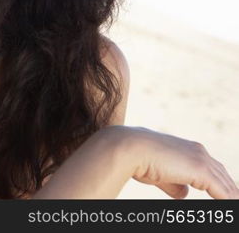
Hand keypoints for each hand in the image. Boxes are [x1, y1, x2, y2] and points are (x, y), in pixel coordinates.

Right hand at [124, 127, 238, 198]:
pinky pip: (224, 192)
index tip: (224, 197)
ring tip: (233, 206)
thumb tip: (184, 194)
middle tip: (233, 202)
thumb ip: (174, 184)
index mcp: (190, 149)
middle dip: (229, 192)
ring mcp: (202, 160)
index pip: (213, 170)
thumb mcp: (159, 174)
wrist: (129, 148)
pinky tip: (230, 208)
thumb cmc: (138, 159)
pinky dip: (228, 201)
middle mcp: (199, 151)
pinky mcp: (201, 170)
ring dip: (230, 197)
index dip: (220, 185)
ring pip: (226, 185)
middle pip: (223, 176)